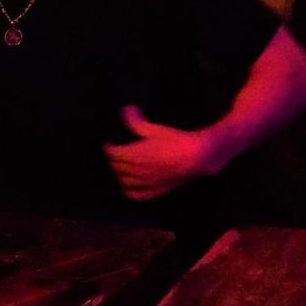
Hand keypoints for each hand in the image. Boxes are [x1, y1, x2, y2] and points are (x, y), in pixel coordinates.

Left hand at [104, 105, 219, 201]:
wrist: (196, 158)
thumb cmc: (175, 140)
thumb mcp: (154, 129)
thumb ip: (137, 122)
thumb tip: (125, 110)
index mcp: (132, 155)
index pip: (112, 153)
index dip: (108, 147)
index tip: (108, 142)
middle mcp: (135, 171)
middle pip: (116, 167)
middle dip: (113, 159)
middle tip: (115, 153)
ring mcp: (144, 183)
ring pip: (123, 181)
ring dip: (119, 174)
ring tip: (121, 168)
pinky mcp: (154, 191)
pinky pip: (135, 194)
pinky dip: (128, 190)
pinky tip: (129, 186)